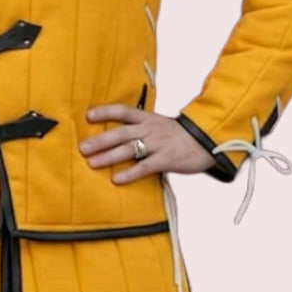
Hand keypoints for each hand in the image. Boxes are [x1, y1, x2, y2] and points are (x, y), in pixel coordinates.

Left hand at [79, 104, 216, 184]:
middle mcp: (151, 129)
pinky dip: (130, 173)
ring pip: (129, 149)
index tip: (88, 115)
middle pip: (121, 133)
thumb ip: (140, 129)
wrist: (209, 140)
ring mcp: (159, 143)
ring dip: (109, 156)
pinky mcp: (167, 159)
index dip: (106, 112)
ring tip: (92, 163)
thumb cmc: (179, 136)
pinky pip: (145, 167)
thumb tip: (116, 137)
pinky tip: (117, 179)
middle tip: (82, 148)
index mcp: (148, 118)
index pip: (124, 111)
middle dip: (100, 140)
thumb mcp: (159, 126)